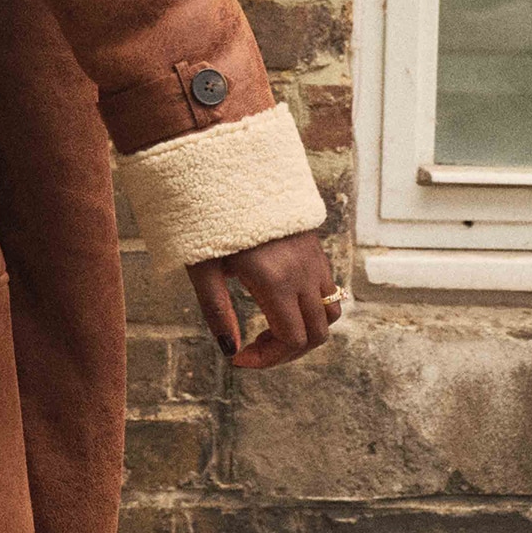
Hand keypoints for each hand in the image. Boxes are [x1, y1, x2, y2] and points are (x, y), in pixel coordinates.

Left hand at [187, 231, 341, 369]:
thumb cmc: (208, 221)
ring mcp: (314, 261)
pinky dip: (309, 311)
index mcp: (275, 280)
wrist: (230, 173)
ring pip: (329, 314)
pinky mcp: (315, 250)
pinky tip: (277, 305)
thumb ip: (217, 312)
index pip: (291, 340)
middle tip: (252, 350)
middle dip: (285, 353)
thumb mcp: (202, 269)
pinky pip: (327, 291)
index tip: (238, 359)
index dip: (267, 359)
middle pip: (316, 335)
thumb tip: (230, 351)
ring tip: (267, 331)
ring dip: (303, 332)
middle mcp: (302, 273)